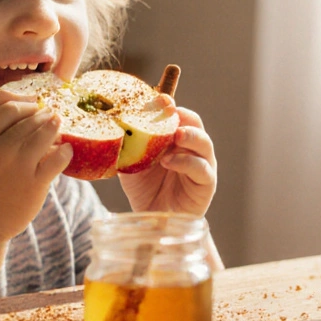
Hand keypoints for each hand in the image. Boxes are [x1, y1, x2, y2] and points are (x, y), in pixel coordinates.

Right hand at [0, 89, 71, 240]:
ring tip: (58, 126)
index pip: (8, 107)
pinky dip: (65, 151)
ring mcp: (16, 167)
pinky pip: (57, 158)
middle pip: (28, 118)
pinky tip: (65, 150)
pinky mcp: (34, 184)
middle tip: (50, 116)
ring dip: (54, 127)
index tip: (34, 107)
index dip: (25, 104)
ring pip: (44, 133)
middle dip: (42, 115)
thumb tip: (20, 94)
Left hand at [118, 101, 216, 216]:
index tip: (159, 98)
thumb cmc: (144, 189)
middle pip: (194, 123)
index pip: (176, 114)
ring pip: (204, 143)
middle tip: (169, 112)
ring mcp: (202, 164)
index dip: (169, 105)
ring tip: (175, 136)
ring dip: (189, 136)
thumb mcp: (131, 163)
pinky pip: (202, 168)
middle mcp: (191, 148)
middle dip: (182, 116)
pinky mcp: (207, 184)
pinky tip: (169, 162)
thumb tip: (113, 124)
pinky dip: (186, 162)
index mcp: (175, 138)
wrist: (153, 222)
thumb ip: (128, 145)